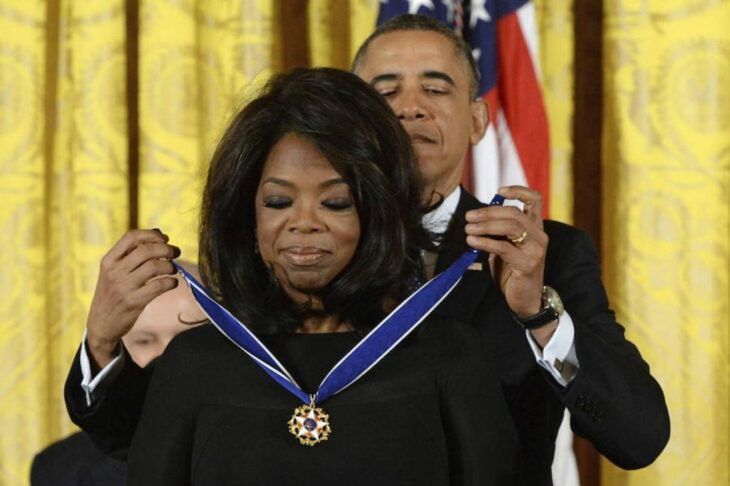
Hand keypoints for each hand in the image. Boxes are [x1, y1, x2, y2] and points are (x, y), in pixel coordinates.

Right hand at [86, 229, 180, 368]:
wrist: (101, 324)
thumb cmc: (112, 293)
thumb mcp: (113, 271)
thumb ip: (132, 253)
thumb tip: (160, 233)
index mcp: (108, 260)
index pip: (131, 237)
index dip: (151, 234)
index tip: (165, 238)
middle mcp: (114, 271)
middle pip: (147, 250)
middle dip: (167, 248)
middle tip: (176, 252)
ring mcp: (124, 287)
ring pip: (155, 267)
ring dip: (170, 266)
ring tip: (172, 269)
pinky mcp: (134, 302)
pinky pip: (159, 286)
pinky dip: (171, 282)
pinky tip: (172, 283)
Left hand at [464, 186, 555, 344]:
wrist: (525, 300)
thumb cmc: (512, 273)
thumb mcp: (504, 248)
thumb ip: (496, 233)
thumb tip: (475, 219)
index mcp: (535, 228)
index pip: (534, 200)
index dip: (518, 191)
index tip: (499, 190)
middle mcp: (539, 236)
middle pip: (514, 213)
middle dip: (488, 212)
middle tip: (468, 217)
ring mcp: (536, 249)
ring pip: (510, 226)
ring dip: (485, 225)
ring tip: (468, 229)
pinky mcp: (528, 263)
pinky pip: (503, 247)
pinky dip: (485, 242)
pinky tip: (472, 242)